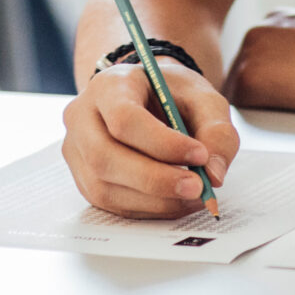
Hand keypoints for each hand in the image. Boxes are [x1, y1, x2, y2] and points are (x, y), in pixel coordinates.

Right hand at [61, 60, 239, 217]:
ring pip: (104, 188)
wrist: (147, 99)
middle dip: (155, 179)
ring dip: (154, 200)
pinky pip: (111, 205)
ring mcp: (77, 151)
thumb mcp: (202, 97)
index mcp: (109, 85)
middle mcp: (82, 117)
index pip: (123, 118)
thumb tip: (214, 174)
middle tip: (199, 187)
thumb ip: (217, 130)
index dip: (161, 143)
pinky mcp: (84, 179)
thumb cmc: (172, 95)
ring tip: (194, 194)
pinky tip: (177, 200)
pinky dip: (148, 209)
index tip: (200, 154)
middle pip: (104, 157)